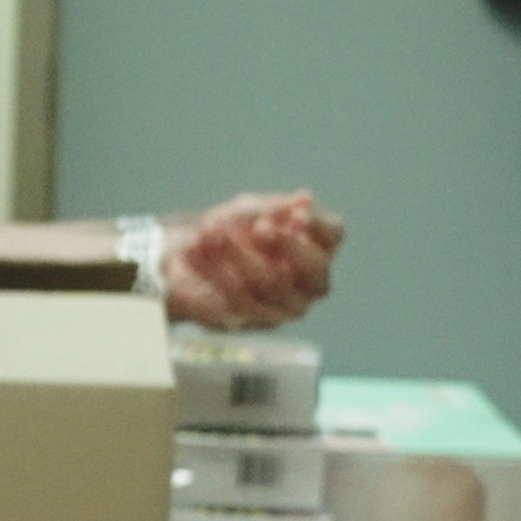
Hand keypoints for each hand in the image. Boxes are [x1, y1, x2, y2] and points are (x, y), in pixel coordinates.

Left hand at [162, 191, 342, 329]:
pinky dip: (213, 268)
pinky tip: (195, 248)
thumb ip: (273, 208)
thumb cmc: (230, 230)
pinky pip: (238, 298)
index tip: (295, 216)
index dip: (317, 226)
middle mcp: (310, 281)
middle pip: (314, 267)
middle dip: (286, 244)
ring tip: (210, 229)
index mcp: (318, 246)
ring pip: (274, 282)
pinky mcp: (253, 320)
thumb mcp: (248, 210)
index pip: (333, 234)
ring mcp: (286, 306)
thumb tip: (305, 200)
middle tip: (259, 226)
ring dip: (240, 253)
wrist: (187, 256)